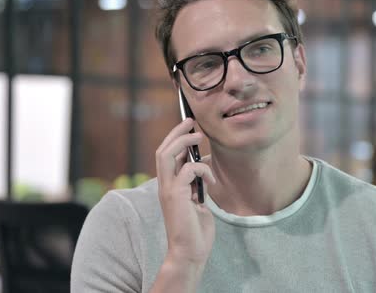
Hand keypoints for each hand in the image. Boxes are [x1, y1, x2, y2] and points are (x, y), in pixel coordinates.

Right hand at [155, 118, 215, 265]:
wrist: (190, 252)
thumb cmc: (195, 230)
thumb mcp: (196, 201)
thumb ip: (194, 184)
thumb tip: (201, 167)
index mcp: (168, 187)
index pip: (166, 156)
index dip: (175, 139)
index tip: (189, 128)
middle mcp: (164, 186)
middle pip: (162, 150)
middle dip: (176, 133)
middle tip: (191, 122)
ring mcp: (168, 190)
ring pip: (167, 154)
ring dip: (183, 142)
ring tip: (199, 137)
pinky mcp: (176, 195)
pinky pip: (187, 169)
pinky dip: (202, 169)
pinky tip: (212, 181)